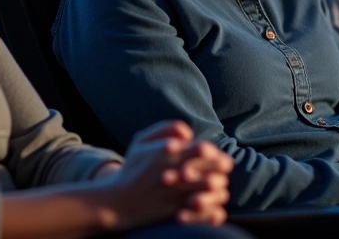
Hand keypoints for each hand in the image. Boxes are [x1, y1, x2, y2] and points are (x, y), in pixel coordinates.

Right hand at [102, 120, 232, 228]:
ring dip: (218, 184)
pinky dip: (212, 204)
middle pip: (212, 168)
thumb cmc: (133, 167)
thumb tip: (189, 133)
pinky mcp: (176, 211)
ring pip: (211, 188)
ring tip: (215, 183)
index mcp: (168, 153)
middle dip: (220, 167)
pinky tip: (209, 200)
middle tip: (221, 168)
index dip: (214, 151)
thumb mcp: (141, 140)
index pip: (204, 149)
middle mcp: (174, 172)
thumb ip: (167, 128)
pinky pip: (203, 208)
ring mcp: (176, 193)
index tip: (212, 154)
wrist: (117, 201)